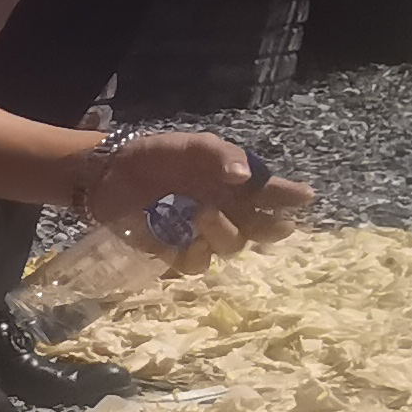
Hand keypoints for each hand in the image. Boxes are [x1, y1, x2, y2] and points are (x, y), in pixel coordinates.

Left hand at [72, 130, 310, 271]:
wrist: (107, 174)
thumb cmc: (154, 156)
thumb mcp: (189, 147)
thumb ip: (218, 156)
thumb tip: (243, 175)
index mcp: (233, 183)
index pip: (270, 193)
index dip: (289, 197)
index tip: (304, 198)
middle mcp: (225, 209)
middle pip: (260, 229)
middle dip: (266, 227)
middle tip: (262, 219)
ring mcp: (201, 233)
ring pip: (231, 247)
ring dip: (224, 234)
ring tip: (203, 215)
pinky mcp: (175, 252)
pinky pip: (196, 264)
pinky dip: (194, 256)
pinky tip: (184, 242)